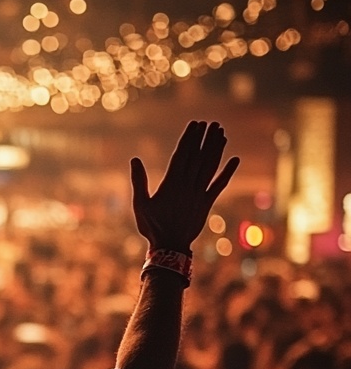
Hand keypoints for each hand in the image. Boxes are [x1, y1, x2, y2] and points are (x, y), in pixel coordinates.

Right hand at [130, 121, 238, 253]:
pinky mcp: (207, 202)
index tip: (196, 124)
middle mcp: (188, 184)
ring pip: (210, 166)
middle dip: (205, 138)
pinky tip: (235, 159)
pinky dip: (228, 172)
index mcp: (172, 183)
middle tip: (211, 123)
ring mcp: (200, 193)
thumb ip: (139, 181)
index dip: (190, 138)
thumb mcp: (140, 204)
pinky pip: (220, 184)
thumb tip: (134, 160)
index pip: (183, 154)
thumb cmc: (152, 226)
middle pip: (199, 156)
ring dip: (216, 149)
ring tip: (221, 133)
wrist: (170, 246)